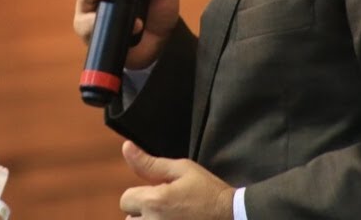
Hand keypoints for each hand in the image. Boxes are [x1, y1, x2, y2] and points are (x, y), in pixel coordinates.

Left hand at [118, 141, 233, 219]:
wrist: (234, 217)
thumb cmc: (209, 192)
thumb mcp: (182, 170)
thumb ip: (150, 163)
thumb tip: (126, 147)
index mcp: (154, 201)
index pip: (126, 199)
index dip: (140, 195)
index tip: (157, 195)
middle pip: (130, 219)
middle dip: (143, 213)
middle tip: (166, 209)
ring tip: (170, 218)